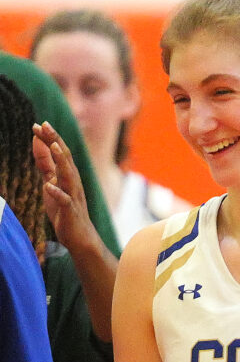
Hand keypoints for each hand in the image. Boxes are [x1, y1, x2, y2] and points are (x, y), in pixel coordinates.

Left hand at [32, 121, 97, 255]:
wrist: (80, 237)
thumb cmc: (65, 211)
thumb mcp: (51, 183)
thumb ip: (45, 163)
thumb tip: (38, 141)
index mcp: (68, 176)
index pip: (59, 153)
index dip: (49, 138)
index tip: (38, 124)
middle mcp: (73, 182)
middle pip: (65, 158)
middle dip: (55, 141)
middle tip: (44, 124)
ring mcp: (74, 196)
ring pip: (68, 175)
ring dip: (61, 161)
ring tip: (52, 145)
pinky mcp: (71, 212)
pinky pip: (65, 201)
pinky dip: (57, 193)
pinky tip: (48, 186)